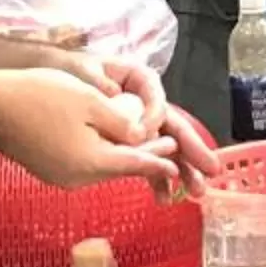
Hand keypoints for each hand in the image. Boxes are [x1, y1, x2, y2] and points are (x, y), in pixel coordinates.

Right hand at [0, 67, 180, 190]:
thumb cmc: (39, 96)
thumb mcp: (89, 101)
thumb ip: (120, 122)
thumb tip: (140, 136)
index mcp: (92, 162)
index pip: (135, 164)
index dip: (159, 161)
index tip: (177, 162)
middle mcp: (78, 178)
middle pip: (120, 167)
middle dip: (144, 157)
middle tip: (169, 148)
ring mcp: (60, 177)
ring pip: (102, 166)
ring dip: (123, 155)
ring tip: (143, 144)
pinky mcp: (48, 170)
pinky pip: (84, 164)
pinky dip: (101, 154)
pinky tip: (107, 142)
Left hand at [81, 55, 220, 189]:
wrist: (56, 80)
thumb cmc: (73, 69)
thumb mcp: (86, 71)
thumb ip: (102, 86)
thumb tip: (121, 106)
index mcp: (141, 82)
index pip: (157, 102)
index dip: (155, 118)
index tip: (143, 134)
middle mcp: (148, 104)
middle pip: (174, 127)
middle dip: (193, 151)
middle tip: (210, 171)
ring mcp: (141, 125)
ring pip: (167, 147)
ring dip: (182, 170)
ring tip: (195, 192)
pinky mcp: (131, 142)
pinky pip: (148, 159)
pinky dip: (156, 178)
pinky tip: (163, 197)